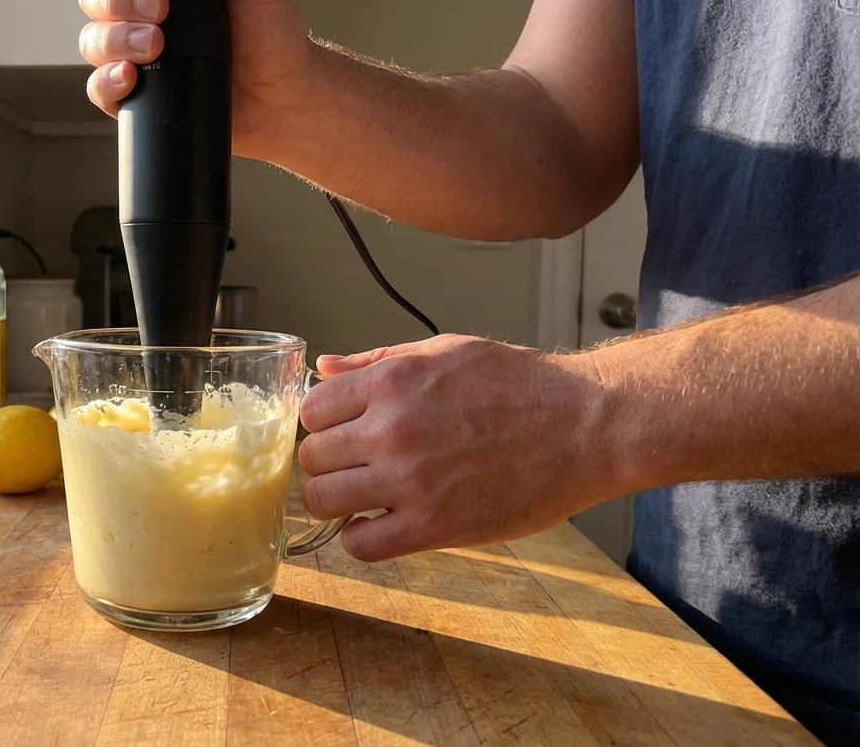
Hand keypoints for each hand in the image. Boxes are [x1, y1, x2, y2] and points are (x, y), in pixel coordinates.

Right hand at [77, 0, 314, 158]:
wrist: (283, 94)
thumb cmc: (271, 33)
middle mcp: (141, 18)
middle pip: (95, 1)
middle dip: (117, 3)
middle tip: (157, 14)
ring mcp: (136, 57)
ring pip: (92, 42)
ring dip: (113, 42)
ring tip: (153, 49)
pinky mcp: (137, 97)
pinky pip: (99, 90)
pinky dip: (106, 83)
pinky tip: (129, 78)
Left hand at [298, 335, 618, 561]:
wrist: (586, 426)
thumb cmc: (522, 386)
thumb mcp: (445, 352)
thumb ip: (378, 362)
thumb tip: (324, 367)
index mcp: (391, 383)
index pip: (311, 410)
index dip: (324, 425)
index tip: (342, 434)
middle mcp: (391, 431)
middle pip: (311, 458)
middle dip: (329, 464)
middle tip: (356, 468)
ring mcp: (409, 480)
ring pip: (323, 502)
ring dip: (336, 503)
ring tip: (364, 499)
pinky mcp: (434, 526)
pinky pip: (361, 546)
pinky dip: (361, 540)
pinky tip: (382, 526)